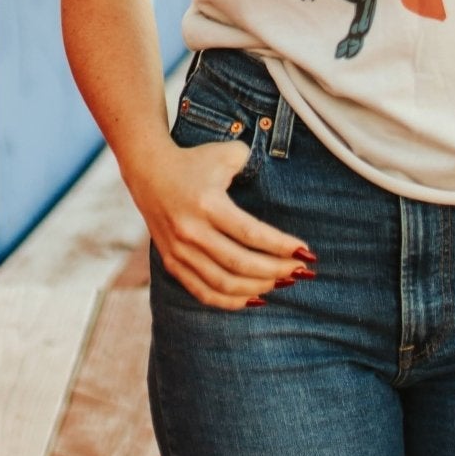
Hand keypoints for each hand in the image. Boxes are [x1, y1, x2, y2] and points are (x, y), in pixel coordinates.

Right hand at [141, 138, 314, 307]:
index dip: (281, 247)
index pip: (251, 234)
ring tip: (282, 283)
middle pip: (240, 263)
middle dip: (276, 270)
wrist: (149, 171)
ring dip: (258, 287)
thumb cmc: (195, 161)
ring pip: (223, 283)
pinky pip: (203, 292)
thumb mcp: (226, 153)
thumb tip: (275, 185)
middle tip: (300, 271)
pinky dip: (230, 301)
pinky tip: (255, 298)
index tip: (306, 253)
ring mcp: (179, 251)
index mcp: (207, 204)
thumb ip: (252, 163)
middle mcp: (191, 231)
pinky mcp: (172, 263)